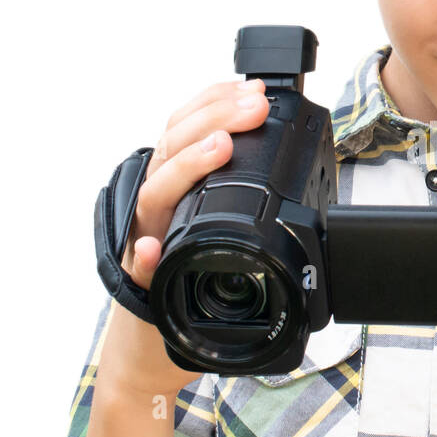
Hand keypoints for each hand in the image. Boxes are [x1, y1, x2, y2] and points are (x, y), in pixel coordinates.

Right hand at [97, 76, 269, 399]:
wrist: (152, 349)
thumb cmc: (188, 284)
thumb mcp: (216, 228)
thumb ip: (237, 197)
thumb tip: (294, 162)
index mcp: (176, 188)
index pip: (186, 129)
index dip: (214, 102)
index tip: (251, 87)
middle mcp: (157, 208)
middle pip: (171, 149)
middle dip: (214, 119)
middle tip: (252, 105)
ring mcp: (146, 243)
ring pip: (156, 196)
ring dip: (186, 166)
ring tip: (219, 147)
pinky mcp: (143, 285)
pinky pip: (142, 269)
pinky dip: (148, 256)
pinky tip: (156, 248)